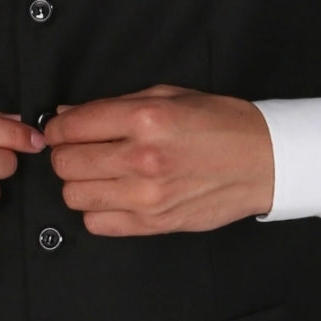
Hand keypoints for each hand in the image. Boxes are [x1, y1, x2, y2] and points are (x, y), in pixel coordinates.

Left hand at [42, 85, 274, 235]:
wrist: (263, 160)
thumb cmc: (219, 123)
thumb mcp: (167, 96)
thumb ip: (114, 105)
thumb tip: (66, 115)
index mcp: (146, 119)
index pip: (71, 127)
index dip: (57, 128)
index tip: (62, 130)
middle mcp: (142, 158)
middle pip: (65, 164)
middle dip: (65, 154)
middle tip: (80, 149)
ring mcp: (147, 196)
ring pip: (74, 196)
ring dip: (79, 183)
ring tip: (98, 172)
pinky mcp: (154, 224)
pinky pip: (97, 223)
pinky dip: (97, 210)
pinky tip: (114, 195)